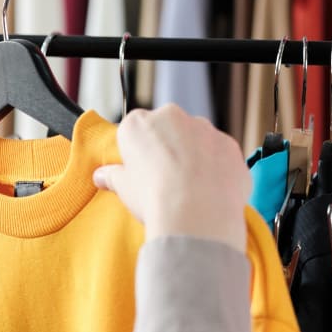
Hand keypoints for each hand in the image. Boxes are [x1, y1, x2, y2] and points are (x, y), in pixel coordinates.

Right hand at [92, 105, 250, 252]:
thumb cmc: (154, 197)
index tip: (139, 169)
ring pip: (196, 138)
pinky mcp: (230, 145)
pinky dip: (216, 167)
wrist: (196, 215)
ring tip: (190, 188)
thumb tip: (102, 176)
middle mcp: (172, 117)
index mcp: (138, 123)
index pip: (133, 129)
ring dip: (193, 155)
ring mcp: (205, 129)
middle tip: (163, 178)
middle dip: (166, 147)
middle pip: (167, 128)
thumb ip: (112, 176)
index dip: (136, 151)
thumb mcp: (123, 188)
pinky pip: (219, 153)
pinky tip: (210, 190)